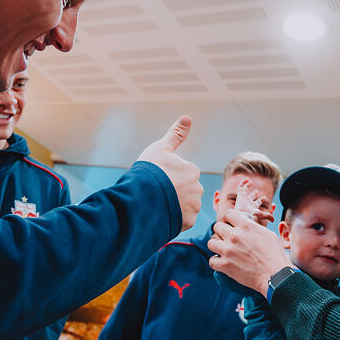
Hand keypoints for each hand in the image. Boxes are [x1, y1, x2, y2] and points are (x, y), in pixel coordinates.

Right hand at [135, 116, 200, 231]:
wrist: (141, 199)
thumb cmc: (149, 172)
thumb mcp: (160, 149)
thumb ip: (175, 134)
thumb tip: (187, 117)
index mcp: (192, 171)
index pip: (183, 175)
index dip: (168, 177)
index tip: (157, 180)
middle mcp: (198, 189)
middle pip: (186, 191)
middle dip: (174, 193)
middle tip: (156, 194)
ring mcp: (194, 206)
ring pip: (185, 206)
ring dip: (174, 206)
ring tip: (157, 206)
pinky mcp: (188, 222)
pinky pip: (182, 220)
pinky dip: (173, 219)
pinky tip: (161, 215)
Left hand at [209, 209, 291, 294]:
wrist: (276, 275)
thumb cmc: (275, 255)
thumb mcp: (268, 234)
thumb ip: (254, 228)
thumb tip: (248, 225)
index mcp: (246, 225)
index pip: (227, 214)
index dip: (226, 219)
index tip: (228, 224)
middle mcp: (235, 236)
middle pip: (217, 227)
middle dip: (221, 232)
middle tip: (227, 240)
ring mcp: (228, 250)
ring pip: (211, 243)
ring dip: (216, 246)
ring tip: (223, 251)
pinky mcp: (225, 265)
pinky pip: (211, 260)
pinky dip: (216, 262)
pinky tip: (223, 263)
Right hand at [233, 178, 273, 226]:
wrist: (242, 214)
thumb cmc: (252, 215)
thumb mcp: (262, 215)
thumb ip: (268, 216)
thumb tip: (273, 220)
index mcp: (253, 206)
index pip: (258, 202)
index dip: (261, 200)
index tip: (264, 198)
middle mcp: (248, 202)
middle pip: (251, 196)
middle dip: (254, 194)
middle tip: (257, 191)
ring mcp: (243, 198)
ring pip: (244, 190)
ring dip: (247, 185)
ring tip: (250, 181)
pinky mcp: (240, 195)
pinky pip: (240, 187)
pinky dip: (243, 183)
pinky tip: (247, 179)